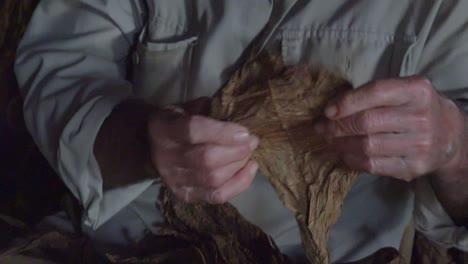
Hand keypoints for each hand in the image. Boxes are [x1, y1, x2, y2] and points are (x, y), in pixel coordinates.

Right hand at [148, 98, 258, 202]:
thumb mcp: (185, 108)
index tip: (245, 132)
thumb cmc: (176, 123)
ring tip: (249, 153)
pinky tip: (250, 169)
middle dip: (236, 151)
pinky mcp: (186, 195)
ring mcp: (175, 180)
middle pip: (206, 159)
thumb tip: (233, 113)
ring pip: (213, 179)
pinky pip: (217, 196)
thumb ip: (207, 108)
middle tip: (252, 141)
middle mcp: (167, 157)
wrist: (152, 148)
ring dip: (239, 165)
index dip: (222, 133)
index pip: (193, 131)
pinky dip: (239, 184)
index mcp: (165, 129)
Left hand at [314, 77, 465, 180]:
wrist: (449, 135)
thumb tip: (332, 106)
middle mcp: (421, 117)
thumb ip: (372, 94)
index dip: (346, 102)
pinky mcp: (413, 167)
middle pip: (367, 122)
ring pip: (367, 146)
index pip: (375, 93)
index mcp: (417, 90)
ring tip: (330, 140)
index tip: (327, 111)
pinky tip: (344, 153)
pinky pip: (373, 165)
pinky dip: (352, 160)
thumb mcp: (402, 91)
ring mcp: (419, 145)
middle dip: (337, 126)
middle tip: (321, 128)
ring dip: (341, 144)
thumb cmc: (415, 108)